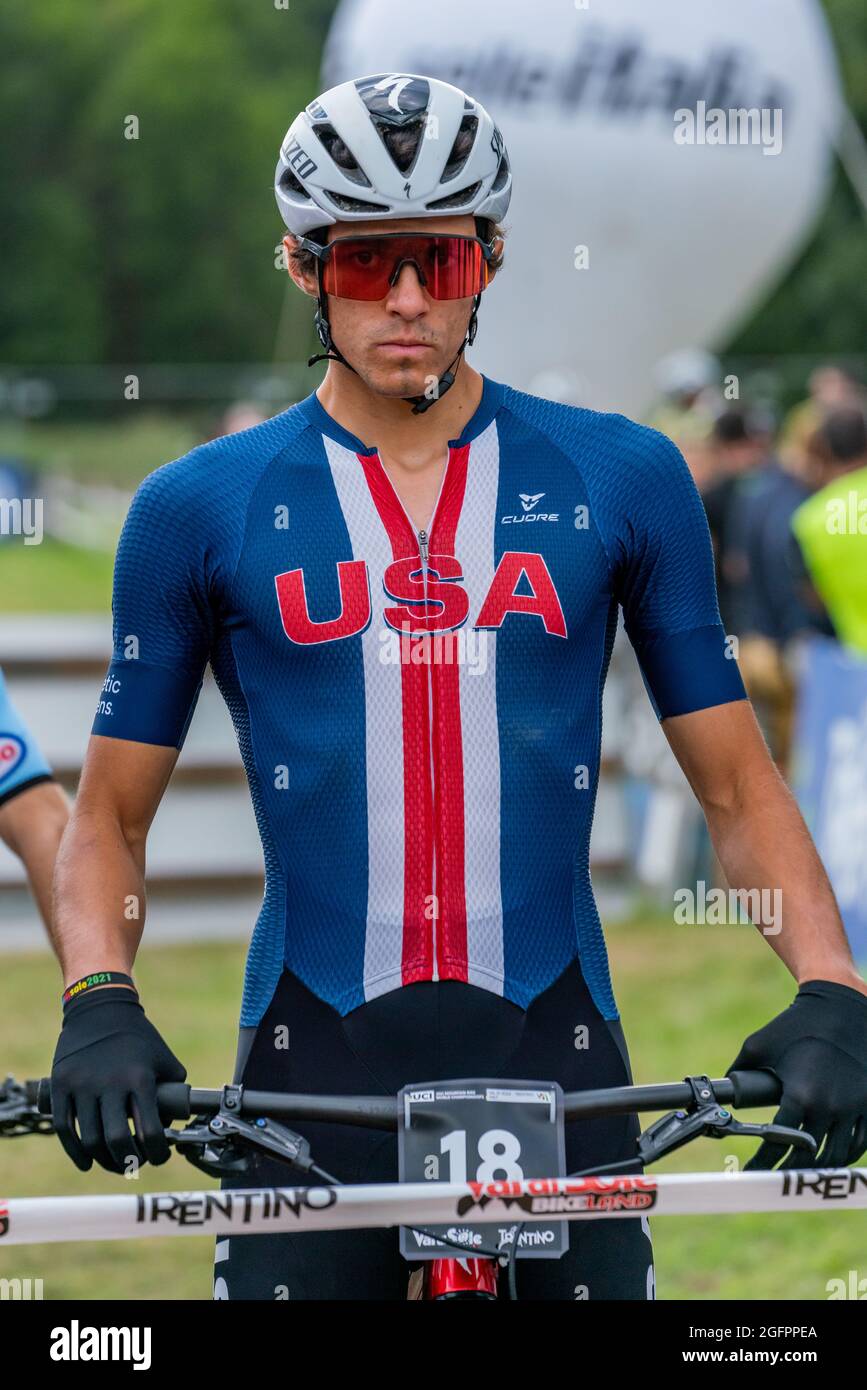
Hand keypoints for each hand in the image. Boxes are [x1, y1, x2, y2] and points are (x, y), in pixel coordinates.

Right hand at [51, 988, 185, 1172]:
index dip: (157, 1153)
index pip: (150, 1129)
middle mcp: (110, 1082)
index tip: (160, 1158)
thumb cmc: (137, 1037)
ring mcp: (82, 1084)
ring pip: (90, 1139)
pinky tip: (86, 1162)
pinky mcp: (60, 1085)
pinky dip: (75, 1152)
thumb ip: (173, 1089)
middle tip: (135, 1165)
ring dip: (104, 1161)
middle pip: (117, 1140)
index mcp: (139, 1077)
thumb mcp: (163, 1058)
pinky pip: (65, 1128)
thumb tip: (175, 1125)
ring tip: (115, 1164)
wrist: (99, 1009)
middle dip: (129, 1161)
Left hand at [727, 979, 866, 1168]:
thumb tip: (726, 1089)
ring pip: (838, 1155)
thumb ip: (741, 1070)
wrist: (842, 1005)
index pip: (778, 1142)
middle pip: (808, 1157)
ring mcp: (854, 1107)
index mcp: (800, 1095)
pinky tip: (834, 1154)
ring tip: (805, 1171)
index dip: (764, 1161)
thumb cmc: (796, 1023)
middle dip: (791, 1170)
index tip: (753, 1171)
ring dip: (820, 1167)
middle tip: (779, 1176)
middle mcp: (828, 1106)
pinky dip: (847, 1153)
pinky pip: (860, 1141)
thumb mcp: (759, 1044)